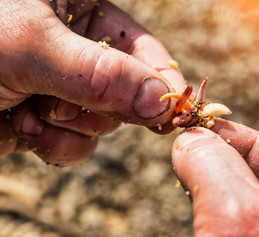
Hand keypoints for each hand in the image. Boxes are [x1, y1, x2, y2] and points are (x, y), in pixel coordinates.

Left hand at [0, 0, 184, 165]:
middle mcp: (80, 53)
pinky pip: (79, 147)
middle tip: (67, 101)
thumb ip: (101, 74)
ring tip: (31, 109)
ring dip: (71, 126)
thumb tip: (161, 104)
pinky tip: (23, 127)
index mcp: (81, 12)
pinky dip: (56, 146)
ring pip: (104, 125)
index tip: (181, 109)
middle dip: (99, 104)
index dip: (164, 79)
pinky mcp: (50, 125)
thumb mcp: (34, 44)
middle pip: (127, 92)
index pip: (142, 47)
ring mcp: (66, 92)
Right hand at [172, 119, 258, 236]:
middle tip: (192, 141)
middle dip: (226, 156)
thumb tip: (192, 138)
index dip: (251, 140)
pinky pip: (224, 219)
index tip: (210, 126)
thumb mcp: (242, 222)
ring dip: (211, 177)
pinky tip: (188, 191)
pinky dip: (204, 201)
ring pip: (241, 198)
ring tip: (186, 165)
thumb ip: (219, 168)